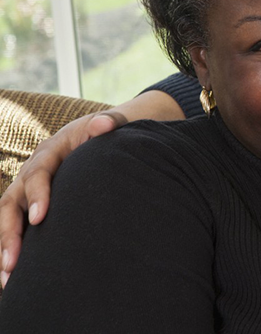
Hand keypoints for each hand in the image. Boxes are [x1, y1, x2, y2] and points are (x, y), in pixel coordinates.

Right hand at [0, 89, 183, 286]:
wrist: (95, 134)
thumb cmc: (103, 133)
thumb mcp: (108, 123)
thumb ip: (109, 123)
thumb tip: (104, 125)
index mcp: (49, 152)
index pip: (38, 174)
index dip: (37, 196)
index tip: (40, 218)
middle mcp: (31, 172)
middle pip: (11, 203)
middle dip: (9, 233)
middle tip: (13, 261)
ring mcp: (27, 190)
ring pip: (7, 219)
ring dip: (5, 248)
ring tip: (8, 279)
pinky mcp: (31, 205)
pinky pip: (15, 227)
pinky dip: (12, 250)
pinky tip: (13, 278)